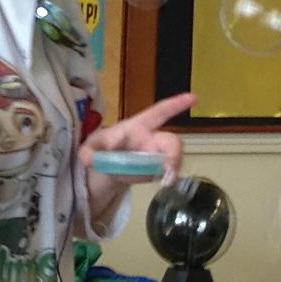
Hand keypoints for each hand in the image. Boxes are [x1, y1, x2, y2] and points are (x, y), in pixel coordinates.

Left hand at [81, 93, 194, 213]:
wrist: (108, 169)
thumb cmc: (104, 148)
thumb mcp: (92, 145)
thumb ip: (89, 149)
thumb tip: (87, 158)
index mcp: (139, 126)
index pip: (159, 112)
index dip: (175, 104)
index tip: (193, 97)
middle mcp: (153, 140)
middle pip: (171, 142)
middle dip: (173, 153)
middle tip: (169, 168)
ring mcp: (158, 157)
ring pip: (173, 159)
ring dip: (172, 169)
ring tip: (166, 180)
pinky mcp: (158, 171)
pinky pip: (168, 174)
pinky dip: (168, 179)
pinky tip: (164, 184)